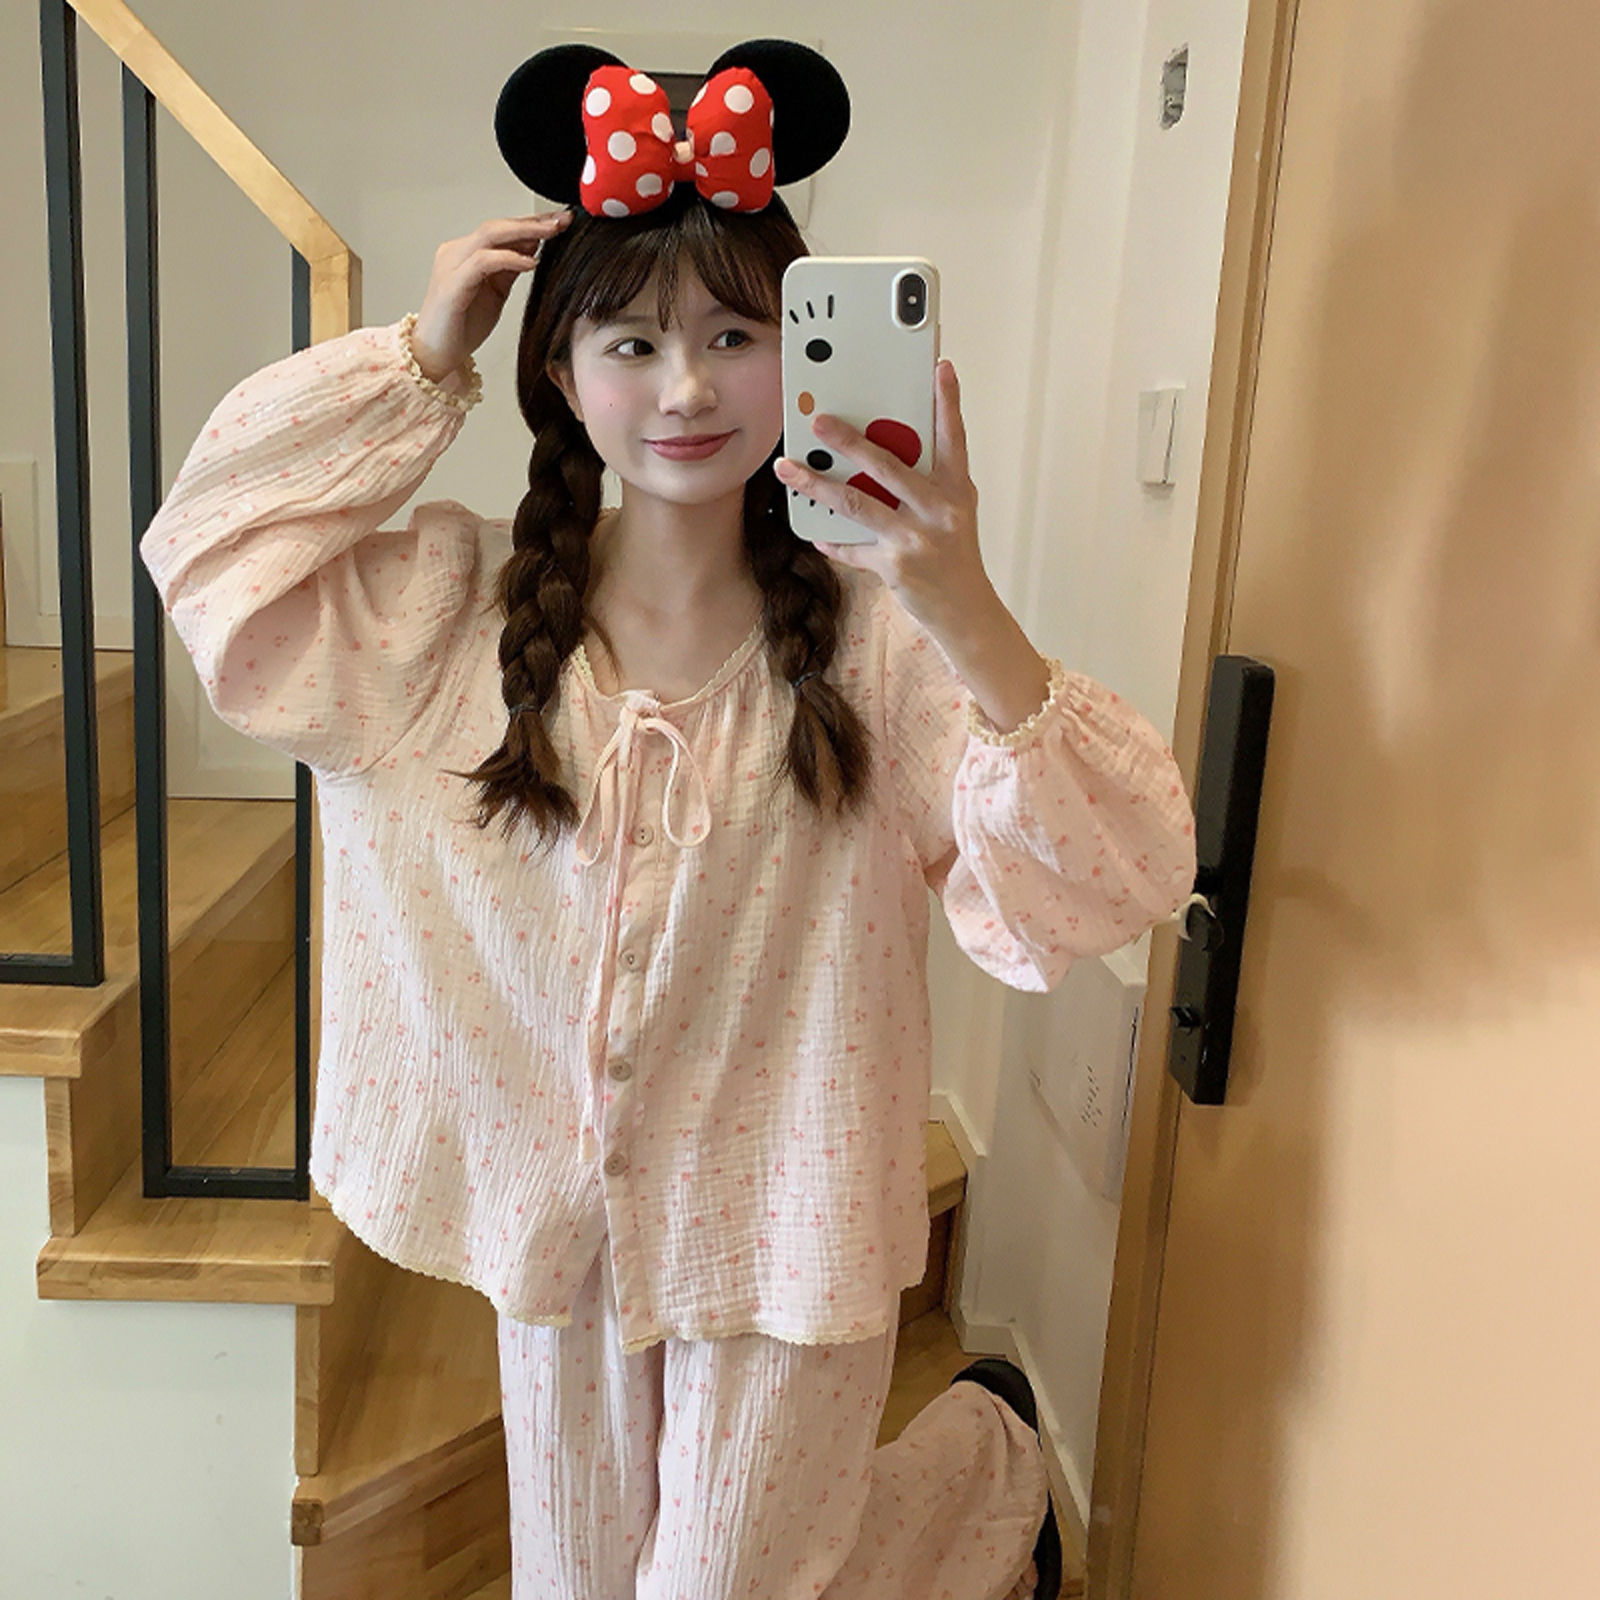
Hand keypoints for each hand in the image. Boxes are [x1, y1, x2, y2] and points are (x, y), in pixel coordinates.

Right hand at [410, 211, 572, 382]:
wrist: (435, 355)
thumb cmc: (461, 327)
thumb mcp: (496, 293)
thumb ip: (510, 269)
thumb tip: (534, 247)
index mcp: (466, 253)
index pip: (502, 229)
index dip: (532, 223)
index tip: (562, 221)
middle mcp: (456, 253)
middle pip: (498, 226)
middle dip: (533, 222)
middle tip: (563, 220)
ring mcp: (451, 266)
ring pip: (490, 235)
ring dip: (525, 232)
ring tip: (552, 234)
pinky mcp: (451, 285)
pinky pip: (483, 262)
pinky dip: (509, 259)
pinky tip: (531, 263)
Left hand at [774, 359, 1052, 732]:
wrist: (967, 611)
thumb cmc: (954, 556)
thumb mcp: (951, 514)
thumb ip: (923, 485)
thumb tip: (874, 458)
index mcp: (956, 489)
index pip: (953, 437)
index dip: (948, 401)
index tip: (940, 366)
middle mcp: (940, 510)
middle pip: (888, 465)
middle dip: (849, 439)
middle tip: (818, 419)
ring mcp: (917, 538)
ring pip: (856, 503)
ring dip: (816, 484)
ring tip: (787, 468)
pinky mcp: (896, 566)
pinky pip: (852, 547)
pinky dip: (831, 540)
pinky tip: (814, 533)